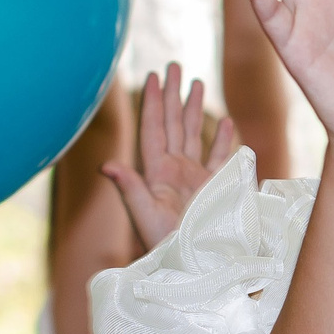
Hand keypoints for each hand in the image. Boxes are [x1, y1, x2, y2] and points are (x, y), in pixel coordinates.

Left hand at [104, 63, 238, 251]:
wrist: (196, 268)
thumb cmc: (167, 247)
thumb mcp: (145, 217)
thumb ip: (130, 189)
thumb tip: (106, 165)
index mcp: (157, 173)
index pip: (154, 129)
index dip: (153, 102)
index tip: (152, 75)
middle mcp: (175, 171)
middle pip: (173, 124)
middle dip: (173, 95)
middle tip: (172, 65)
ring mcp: (196, 179)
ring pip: (195, 135)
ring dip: (195, 109)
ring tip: (196, 82)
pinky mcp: (217, 190)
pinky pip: (221, 159)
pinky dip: (223, 140)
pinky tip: (227, 123)